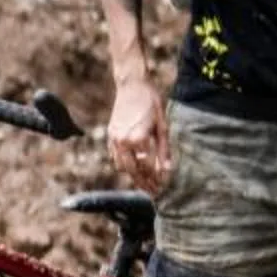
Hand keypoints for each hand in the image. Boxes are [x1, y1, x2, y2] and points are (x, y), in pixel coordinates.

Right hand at [106, 79, 169, 193]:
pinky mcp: (110, 135)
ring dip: (132, 175)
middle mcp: (123, 142)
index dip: (155, 179)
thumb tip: (166, 170)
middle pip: (132, 171)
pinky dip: (123, 164)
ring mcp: (114, 139)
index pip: (147, 167)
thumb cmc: (150, 102)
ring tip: (143, 182)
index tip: (162, 187)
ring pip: (121, 166)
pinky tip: (133, 166)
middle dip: (143, 183)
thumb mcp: (162, 125)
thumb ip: (164, 149)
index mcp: (138, 139)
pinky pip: (115, 157)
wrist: (131, 85)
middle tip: (152, 191)